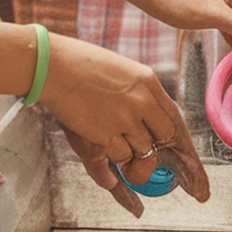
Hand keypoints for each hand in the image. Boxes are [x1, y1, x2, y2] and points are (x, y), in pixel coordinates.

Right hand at [42, 37, 208, 202]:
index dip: (177, 138)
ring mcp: (125, 119)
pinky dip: (116, 165)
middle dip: (156, 149)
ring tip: (118, 154)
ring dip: (133, 158)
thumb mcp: (121, 70)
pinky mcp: (106, 135)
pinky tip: (109, 166)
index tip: (179, 152)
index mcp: (148, 81)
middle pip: (165, 137)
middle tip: (145, 155)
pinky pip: (122, 159)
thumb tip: (148, 115)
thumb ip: (139, 92)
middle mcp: (143, 101)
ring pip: (144, 152)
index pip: (174, 116)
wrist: (52, 66)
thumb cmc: (80, 64)